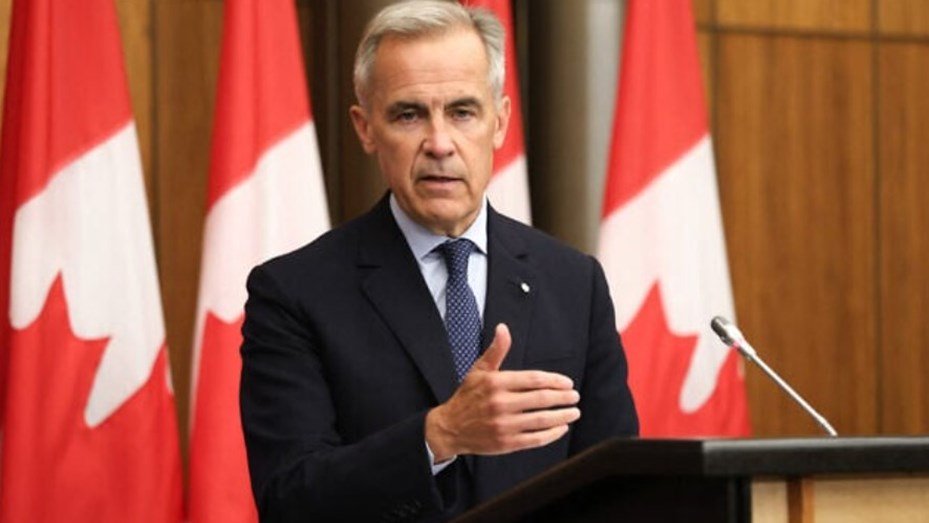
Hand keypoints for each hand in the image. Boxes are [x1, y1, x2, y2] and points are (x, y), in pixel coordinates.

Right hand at [425, 324, 580, 462]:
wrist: (450, 427)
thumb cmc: (467, 397)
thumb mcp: (479, 370)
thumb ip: (496, 351)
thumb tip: (503, 328)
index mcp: (496, 383)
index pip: (533, 379)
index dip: (554, 381)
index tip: (567, 383)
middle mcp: (500, 403)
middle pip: (541, 399)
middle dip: (562, 398)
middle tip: (574, 396)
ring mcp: (504, 425)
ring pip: (541, 420)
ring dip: (562, 416)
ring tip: (573, 412)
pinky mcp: (506, 443)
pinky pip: (535, 438)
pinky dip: (551, 434)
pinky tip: (560, 428)